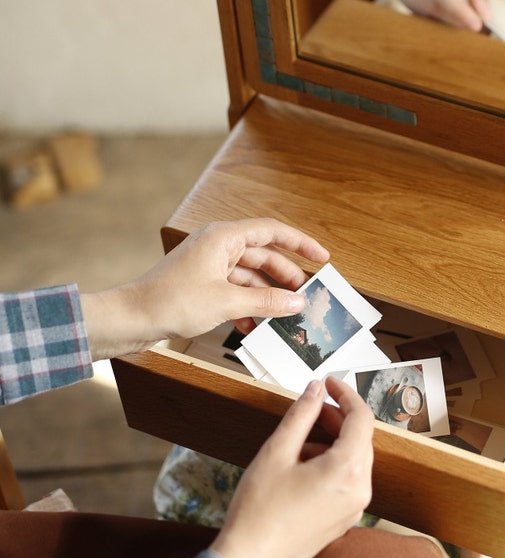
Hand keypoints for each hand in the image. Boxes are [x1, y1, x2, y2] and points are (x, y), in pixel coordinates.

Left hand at [82, 219, 328, 359]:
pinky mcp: (201, 285)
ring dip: (266, 297)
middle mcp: (218, 246)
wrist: (129, 319)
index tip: (322, 257)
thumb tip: (296, 302)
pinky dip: (247, 307)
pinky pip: (234, 291)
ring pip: (249, 277)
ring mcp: (209, 266)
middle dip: (285, 276)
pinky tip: (255, 326)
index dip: (300, 243)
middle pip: (263, 255)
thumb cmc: (170, 302)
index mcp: (224, 237)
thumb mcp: (225, 302)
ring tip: (284, 316)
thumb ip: (265, 302)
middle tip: (305, 296)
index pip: (272, 231)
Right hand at [212, 376, 373, 557]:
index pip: (361, 418)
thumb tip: (315, 390)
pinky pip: (347, 480)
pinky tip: (302, 464)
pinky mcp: (343, 520)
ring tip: (300, 439)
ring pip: (354, 459)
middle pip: (360, 439)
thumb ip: (301, 414)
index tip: (329, 383)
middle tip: (313, 405)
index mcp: (347, 471)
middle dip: (338, 417)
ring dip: (333, 441)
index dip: (346, 394)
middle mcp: (358, 491)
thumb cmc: (259, 511)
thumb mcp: (277, 451)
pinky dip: (331, 463)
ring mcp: (353, 509)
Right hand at [385, 0, 490, 30]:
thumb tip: (485, 15)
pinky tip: (447, 6)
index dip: (458, 11)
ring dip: (445, 17)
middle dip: (456, 17)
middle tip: (478, 22)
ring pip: (422, 9)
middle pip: (430, 3)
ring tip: (466, 14)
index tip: (477, 25)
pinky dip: (432, 11)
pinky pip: (414, 6)